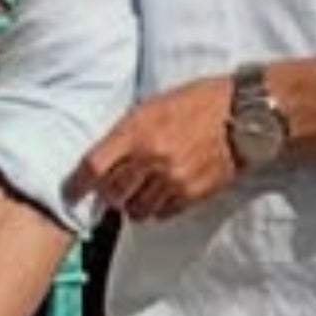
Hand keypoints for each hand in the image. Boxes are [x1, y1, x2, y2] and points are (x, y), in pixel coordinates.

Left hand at [68, 77, 235, 221]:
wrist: (243, 115)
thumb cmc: (198, 102)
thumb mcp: (153, 105)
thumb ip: (126, 132)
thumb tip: (104, 158)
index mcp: (137, 130)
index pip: (94, 167)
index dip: (78, 185)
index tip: (72, 192)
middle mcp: (152, 158)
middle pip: (112, 194)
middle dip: (108, 194)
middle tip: (112, 188)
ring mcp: (173, 180)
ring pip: (136, 210)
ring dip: (133, 204)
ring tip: (140, 190)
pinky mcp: (192, 194)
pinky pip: (162, 213)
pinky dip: (157, 207)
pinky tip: (163, 191)